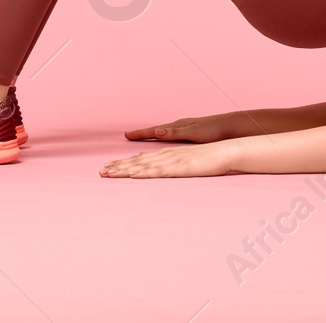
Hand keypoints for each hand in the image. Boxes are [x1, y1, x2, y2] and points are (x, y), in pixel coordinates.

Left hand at [101, 141, 233, 178]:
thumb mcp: (188, 161)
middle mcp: (165, 154)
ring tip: (109, 174)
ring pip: (142, 165)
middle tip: (101, 172)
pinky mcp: (177, 167)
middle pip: (137, 161)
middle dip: (118, 166)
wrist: (224, 151)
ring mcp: (170, 160)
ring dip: (124, 170)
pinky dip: (142, 172)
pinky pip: (157, 170)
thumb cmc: (209, 158)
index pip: (141, 158)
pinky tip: (132, 175)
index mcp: (167, 153)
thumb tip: (164, 170)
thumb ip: (174, 164)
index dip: (124, 163)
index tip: (109, 167)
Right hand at [124, 113, 245, 142]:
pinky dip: (162, 136)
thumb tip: (156, 130)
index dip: (140, 134)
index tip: (126, 135)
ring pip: (163, 132)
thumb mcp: (193, 133)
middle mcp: (179, 125)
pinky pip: (171, 134)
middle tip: (127, 136)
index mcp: (177, 126)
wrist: (231, 126)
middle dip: (141, 134)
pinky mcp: (192, 132)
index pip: (154, 131)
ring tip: (140, 136)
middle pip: (155, 130)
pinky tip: (164, 137)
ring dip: (150, 134)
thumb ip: (175, 132)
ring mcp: (185, 128)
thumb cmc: (214, 131)